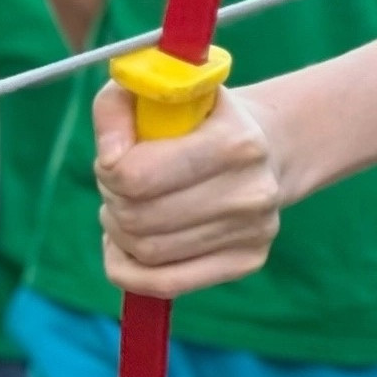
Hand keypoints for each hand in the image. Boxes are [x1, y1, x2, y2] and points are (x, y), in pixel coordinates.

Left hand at [94, 81, 287, 297]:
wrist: (267, 146)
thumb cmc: (198, 118)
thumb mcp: (160, 92)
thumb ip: (117, 106)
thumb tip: (109, 157)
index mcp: (234, 141)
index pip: (138, 176)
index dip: (109, 169)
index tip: (114, 158)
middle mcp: (251, 191)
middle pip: (138, 219)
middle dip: (113, 200)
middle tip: (119, 184)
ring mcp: (254, 231)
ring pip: (147, 253)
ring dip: (120, 232)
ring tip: (129, 207)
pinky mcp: (248, 261)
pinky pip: (164, 284)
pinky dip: (129, 270)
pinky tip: (128, 246)